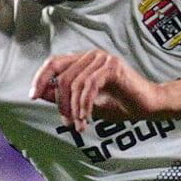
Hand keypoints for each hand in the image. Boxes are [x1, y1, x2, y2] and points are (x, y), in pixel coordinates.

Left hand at [30, 50, 168, 133]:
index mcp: (83, 60)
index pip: (53, 63)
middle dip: (61, 103)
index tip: (32, 95)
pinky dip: (84, 105)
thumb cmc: (119, 104)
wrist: (148, 106)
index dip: (41, 78)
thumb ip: (63, 96)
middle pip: (63, 76)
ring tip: (78, 125)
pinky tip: (86, 119)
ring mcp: (102, 59)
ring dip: (74, 108)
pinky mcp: (112, 67)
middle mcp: (91, 55)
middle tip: (66, 122)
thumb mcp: (84, 103)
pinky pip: (89, 86)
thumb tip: (38, 93)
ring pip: (75, 83)